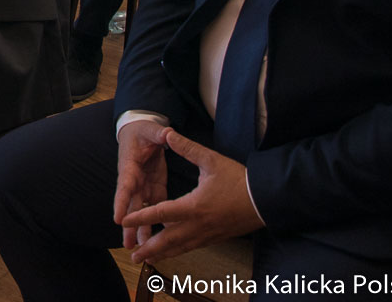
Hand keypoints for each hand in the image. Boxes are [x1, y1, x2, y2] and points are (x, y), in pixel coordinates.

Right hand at [114, 118, 170, 251]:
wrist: (140, 132)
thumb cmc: (143, 131)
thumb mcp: (150, 129)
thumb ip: (159, 133)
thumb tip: (167, 133)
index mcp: (130, 166)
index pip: (125, 185)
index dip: (121, 202)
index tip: (118, 218)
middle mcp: (133, 180)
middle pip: (129, 205)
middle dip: (129, 225)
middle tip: (128, 244)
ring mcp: (143, 186)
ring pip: (140, 211)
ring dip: (140, 229)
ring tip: (141, 249)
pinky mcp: (153, 189)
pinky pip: (153, 209)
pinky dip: (153, 223)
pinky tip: (156, 238)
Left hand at [121, 128, 264, 263]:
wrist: (266, 199)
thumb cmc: (239, 179)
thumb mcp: (211, 160)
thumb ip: (187, 148)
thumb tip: (168, 133)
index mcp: (194, 206)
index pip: (161, 213)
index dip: (141, 217)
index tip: (124, 221)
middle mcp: (198, 224)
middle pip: (168, 240)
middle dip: (149, 248)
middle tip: (132, 255)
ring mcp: (207, 234)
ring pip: (180, 247)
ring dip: (161, 254)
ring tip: (145, 258)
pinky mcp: (215, 237)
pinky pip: (192, 247)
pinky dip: (178, 251)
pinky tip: (170, 252)